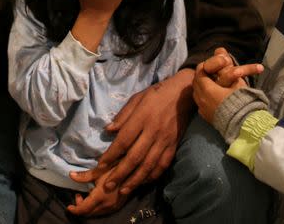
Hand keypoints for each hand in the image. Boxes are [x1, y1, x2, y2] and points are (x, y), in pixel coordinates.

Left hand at [66, 167, 128, 216]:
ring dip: (89, 207)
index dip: (74, 210)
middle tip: (78, 196)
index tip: (69, 206)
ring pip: (96, 213)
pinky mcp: (118, 205)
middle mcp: (107, 205)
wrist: (136, 171)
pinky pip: (104, 211)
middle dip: (81, 207)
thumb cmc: (117, 168)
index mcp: (100, 197)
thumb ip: (84, 176)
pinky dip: (96, 207)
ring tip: (87, 195)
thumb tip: (71, 175)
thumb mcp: (100, 170)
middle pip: (89, 213)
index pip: (83, 209)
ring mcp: (114, 207)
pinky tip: (96, 198)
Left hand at [69, 69, 193, 198]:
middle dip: (120, 173)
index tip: (100, 166)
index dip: (111, 155)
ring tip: (124, 190)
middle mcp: (153, 131)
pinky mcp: (174, 145)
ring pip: (149, 165)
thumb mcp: (137, 98)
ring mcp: (165, 140)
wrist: (183, 93)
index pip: (123, 141)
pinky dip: (153, 175)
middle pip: (135, 157)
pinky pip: (163, 164)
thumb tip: (108, 130)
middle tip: (108, 186)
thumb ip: (123, 115)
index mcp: (142, 118)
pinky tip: (144, 182)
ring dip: (135, 180)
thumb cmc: (156, 94)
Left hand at [193, 52, 261, 123]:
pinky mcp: (205, 117)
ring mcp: (202, 109)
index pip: (200, 71)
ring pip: (198, 92)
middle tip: (216, 72)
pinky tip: (215, 95)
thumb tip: (220, 50)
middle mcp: (201, 99)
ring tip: (216, 83)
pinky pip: (201, 102)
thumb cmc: (241, 100)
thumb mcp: (237, 80)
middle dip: (205, 75)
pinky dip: (205, 96)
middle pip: (197, 82)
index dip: (208, 65)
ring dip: (204, 86)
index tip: (218, 65)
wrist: (243, 125)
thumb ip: (227, 65)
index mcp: (207, 89)